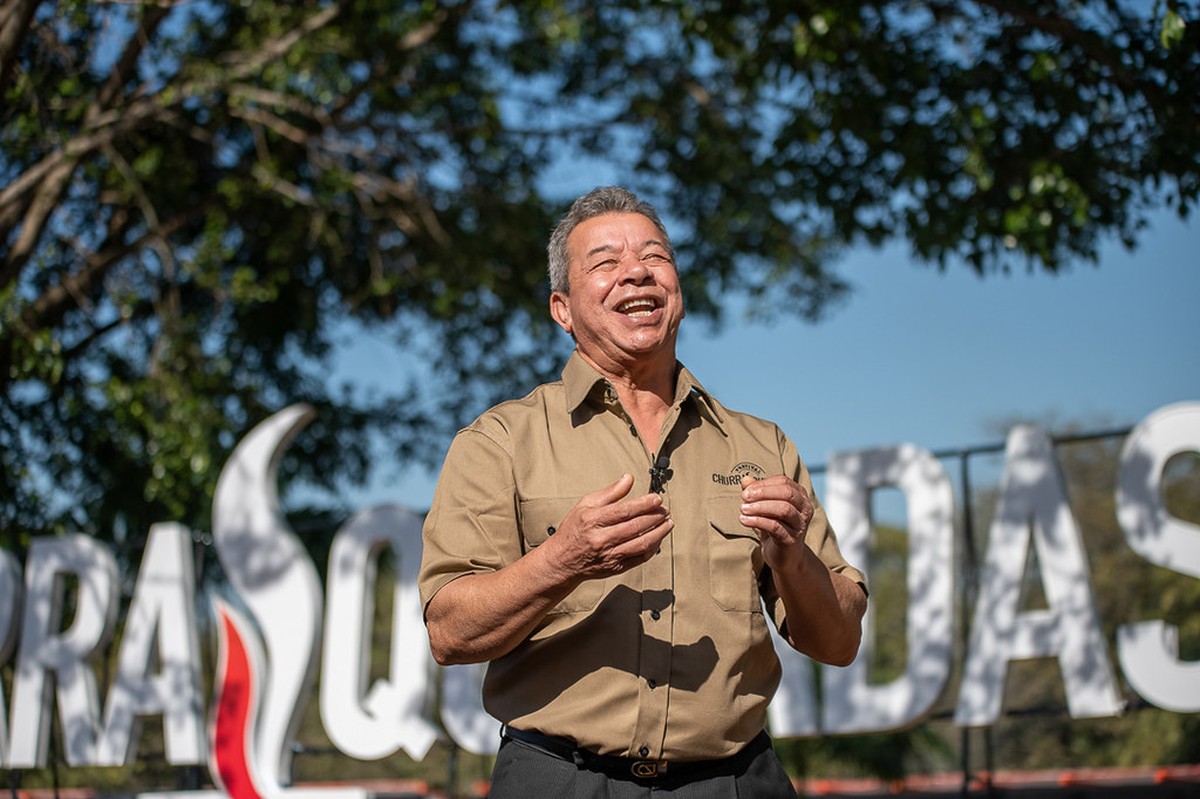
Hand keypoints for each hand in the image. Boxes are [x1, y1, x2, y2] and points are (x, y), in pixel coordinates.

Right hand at [549, 473, 673, 580]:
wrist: (562, 560)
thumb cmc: (574, 529)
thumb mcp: (585, 504)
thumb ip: (610, 492)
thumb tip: (628, 478)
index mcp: (592, 520)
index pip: (624, 511)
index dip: (644, 504)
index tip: (657, 498)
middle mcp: (601, 539)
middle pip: (636, 527)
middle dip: (655, 517)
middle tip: (665, 510)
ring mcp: (610, 555)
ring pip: (641, 544)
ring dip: (659, 532)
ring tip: (668, 523)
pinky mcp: (616, 568)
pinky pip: (640, 558)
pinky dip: (652, 548)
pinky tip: (658, 538)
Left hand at [739, 475, 813, 569]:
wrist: (785, 558)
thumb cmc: (775, 528)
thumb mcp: (764, 508)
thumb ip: (756, 493)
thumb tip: (745, 480)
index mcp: (800, 496)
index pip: (783, 481)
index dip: (763, 484)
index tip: (746, 490)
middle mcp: (804, 509)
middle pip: (786, 493)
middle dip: (763, 493)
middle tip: (744, 497)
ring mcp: (800, 525)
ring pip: (783, 509)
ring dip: (760, 507)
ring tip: (743, 509)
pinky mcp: (791, 540)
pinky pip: (775, 526)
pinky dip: (758, 521)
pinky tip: (744, 520)